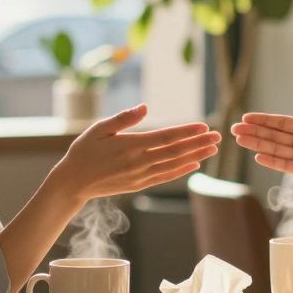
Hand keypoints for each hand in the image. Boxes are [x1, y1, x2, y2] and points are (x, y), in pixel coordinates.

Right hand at [53, 104, 220, 200]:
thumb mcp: (99, 129)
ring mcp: (140, 176)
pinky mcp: (139, 185)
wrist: (73, 182)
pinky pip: (165, 177)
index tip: (204, 125)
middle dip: (198, 143)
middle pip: (175, 151)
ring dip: (195, 156)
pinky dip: (181, 171)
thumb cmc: (85, 151)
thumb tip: (144, 108)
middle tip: (218, 136)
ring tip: (212, 149)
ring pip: (174, 165)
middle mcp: (138, 162)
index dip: (187, 131)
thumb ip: (123, 118)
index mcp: (130, 145)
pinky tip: (194, 165)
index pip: (166, 137)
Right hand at [231, 85, 292, 195]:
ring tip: (239, 140)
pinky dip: (273, 161)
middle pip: (275, 136)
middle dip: (255, 131)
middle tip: (233, 128)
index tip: (246, 117)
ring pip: (277, 149)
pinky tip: (258, 155)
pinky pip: (288, 166)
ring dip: (258, 144)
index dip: (265, 120)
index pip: (283, 123)